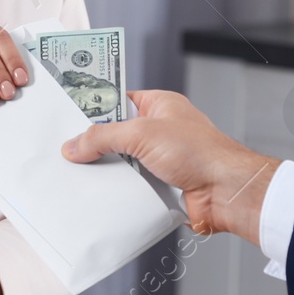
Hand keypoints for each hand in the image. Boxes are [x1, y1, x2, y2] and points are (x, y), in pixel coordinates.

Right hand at [61, 90, 278, 243]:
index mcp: (158, 105)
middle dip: (95, 144)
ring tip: (78, 174)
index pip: (118, 99)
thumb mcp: (142, 134)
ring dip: (107, 170)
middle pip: (116, 134)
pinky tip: (101, 195)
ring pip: (122, 162)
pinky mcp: (161, 184)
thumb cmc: (200, 152)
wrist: (226, 191)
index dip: (94, 107)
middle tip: (67, 150)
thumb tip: (74, 145)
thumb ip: (104, 137)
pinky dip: (118, 190)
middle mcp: (160, 130)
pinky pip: (131, 185)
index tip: (68, 116)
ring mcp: (161, 158)